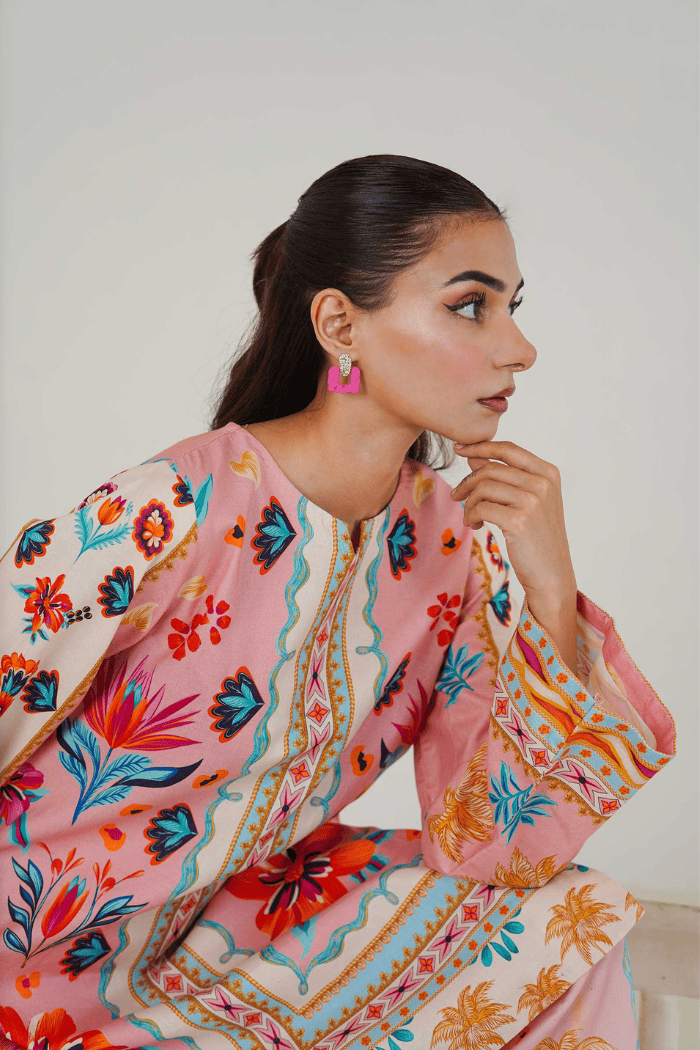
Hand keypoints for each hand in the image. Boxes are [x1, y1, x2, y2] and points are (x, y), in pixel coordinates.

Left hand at [450, 440, 576, 602]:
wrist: (552, 574)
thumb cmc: (537, 537)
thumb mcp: (526, 501)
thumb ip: (504, 477)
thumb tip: (475, 457)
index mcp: (548, 473)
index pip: (508, 449)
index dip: (480, 446)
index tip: (459, 448)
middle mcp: (543, 483)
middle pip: (490, 469)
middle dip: (467, 481)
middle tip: (456, 495)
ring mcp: (532, 500)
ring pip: (483, 487)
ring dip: (469, 503)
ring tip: (470, 517)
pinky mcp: (519, 520)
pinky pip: (481, 507)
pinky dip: (471, 516)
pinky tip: (475, 526)